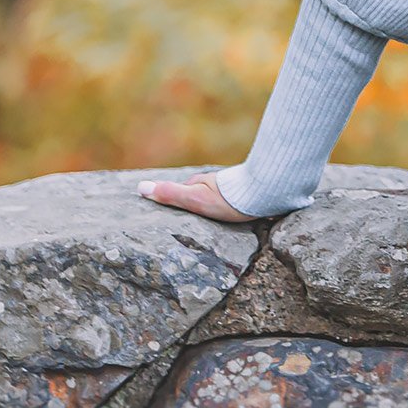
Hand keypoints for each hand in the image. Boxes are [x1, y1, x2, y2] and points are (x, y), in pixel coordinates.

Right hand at [138, 174, 252, 221]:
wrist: (266, 193)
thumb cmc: (229, 198)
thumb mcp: (195, 198)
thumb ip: (170, 194)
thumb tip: (140, 187)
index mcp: (199, 183)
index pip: (179, 193)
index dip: (169, 201)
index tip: (160, 215)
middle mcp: (213, 184)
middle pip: (198, 195)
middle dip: (191, 205)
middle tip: (184, 221)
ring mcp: (229, 190)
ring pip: (214, 200)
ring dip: (209, 209)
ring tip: (205, 224)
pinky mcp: (245, 197)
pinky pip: (230, 205)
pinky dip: (225, 211)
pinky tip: (229, 220)